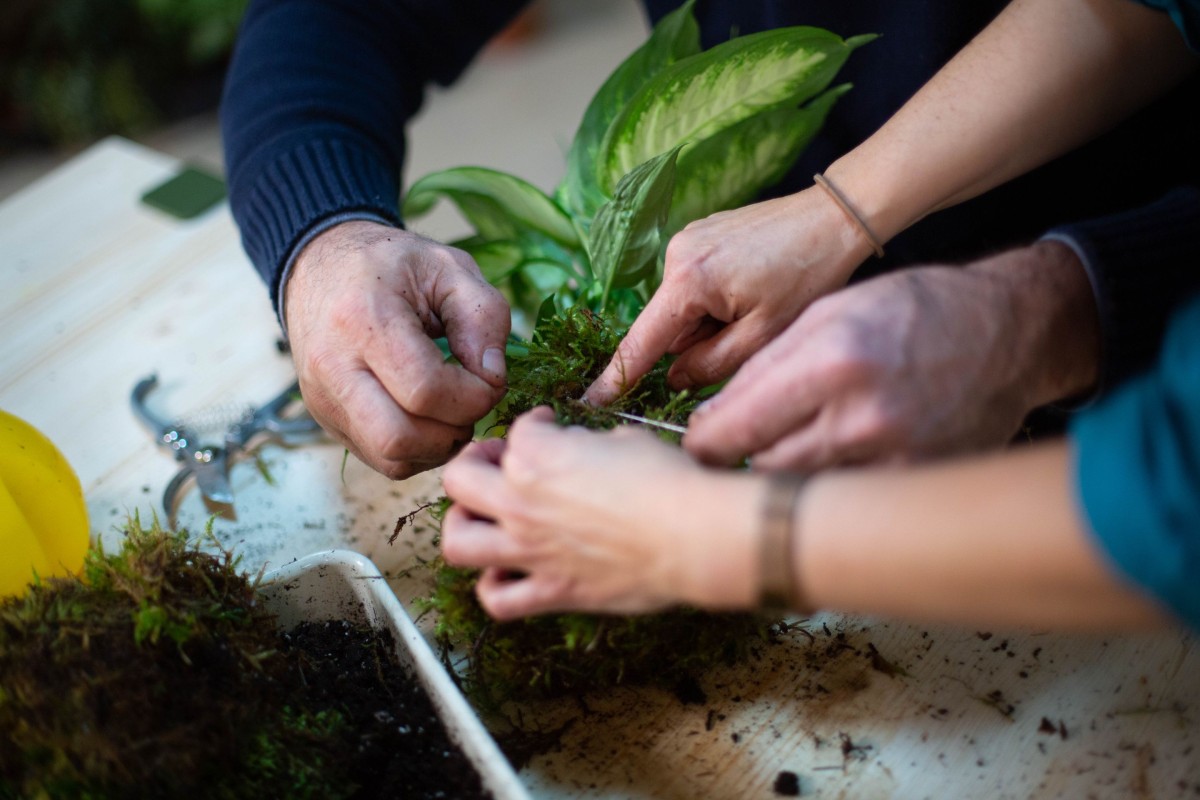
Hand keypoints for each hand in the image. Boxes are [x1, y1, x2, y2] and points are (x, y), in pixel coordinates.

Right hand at [284, 220, 509, 478]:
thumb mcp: (448, 268)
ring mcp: (323, 400)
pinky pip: (379, 459)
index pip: (426, 391)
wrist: (320, 266)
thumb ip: (484, 315)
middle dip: (453, 431)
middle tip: (471, 402)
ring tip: (453, 411)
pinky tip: (430, 418)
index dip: (474, 395)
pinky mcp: (326, 419)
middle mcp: (333, 367)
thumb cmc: (391, 265)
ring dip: (436, 447)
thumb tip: (493, 376)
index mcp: (364, 320)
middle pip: (399, 439)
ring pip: (389, 458)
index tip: (488, 376)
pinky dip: (417, 451)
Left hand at [440, 408, 759, 618]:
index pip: (518, 431)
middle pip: (460, 478)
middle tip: (496, 462)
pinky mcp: (551, 592)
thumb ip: (588, 444)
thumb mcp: (626, 439)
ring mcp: (530, 551)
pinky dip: (493, 587)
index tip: (549, 425)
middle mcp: (521, 502)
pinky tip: (508, 572)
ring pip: (457, 541)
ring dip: (463, 525)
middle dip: (474, 463)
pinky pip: (497, 600)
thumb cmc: (670, 481)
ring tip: (482, 518)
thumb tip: (582, 451)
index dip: (536, 423)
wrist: (695, 536)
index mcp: (538, 456)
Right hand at [584, 187, 875, 403]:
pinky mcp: (702, 233)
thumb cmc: (808, 275)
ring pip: (684, 307)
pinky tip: (754, 286)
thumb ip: (711, 364)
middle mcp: (677, 254)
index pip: (643, 341)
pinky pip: (696, 284)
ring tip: (759, 303)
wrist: (836, 216)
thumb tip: (674, 378)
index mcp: (689, 280)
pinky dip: (716, 299)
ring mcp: (687, 239)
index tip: (591, 401)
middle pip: (670, 326)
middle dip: (699, 341)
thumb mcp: (764, 335)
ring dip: (711, 320)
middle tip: (751, 330)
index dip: (618, 377)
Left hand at [684, 242, 1099, 469]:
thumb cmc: (915, 311)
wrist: (1009, 333)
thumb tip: (713, 417)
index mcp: (830, 361)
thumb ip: (766, 365)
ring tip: (792, 446)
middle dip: (742, 458)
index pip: (735, 428)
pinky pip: (848, 500)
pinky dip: (830, 488)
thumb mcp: (830, 311)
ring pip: (801, 489)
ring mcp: (894, 457)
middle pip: (762, 466)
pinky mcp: (917, 482)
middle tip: (740, 444)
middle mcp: (861, 416)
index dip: (704, 442)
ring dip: (783, 475)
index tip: (696, 444)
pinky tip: (837, 462)